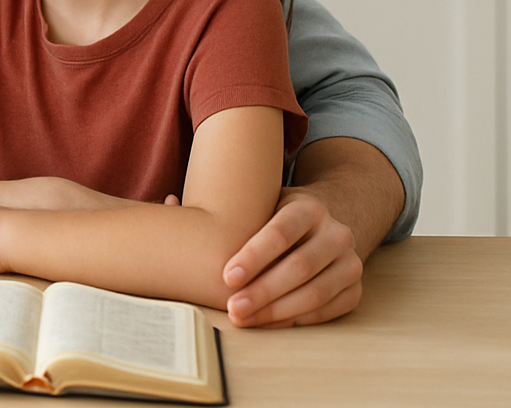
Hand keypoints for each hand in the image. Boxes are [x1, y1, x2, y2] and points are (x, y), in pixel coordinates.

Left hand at [222, 188, 362, 327]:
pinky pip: (327, 310)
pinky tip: (267, 323)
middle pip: (299, 266)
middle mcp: (337, 233)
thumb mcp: (260, 203)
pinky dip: (295, 320)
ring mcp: (350, 262)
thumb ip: (230, 210)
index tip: (227, 277)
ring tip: (244, 319)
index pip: (281, 233)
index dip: (254, 257)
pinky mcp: (354, 288)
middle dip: (263, 291)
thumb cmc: (273, 216)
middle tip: (233, 307)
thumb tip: (170, 201)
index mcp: (309, 207)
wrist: (321, 226)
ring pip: (315, 292)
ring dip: (277, 311)